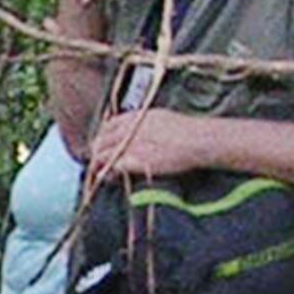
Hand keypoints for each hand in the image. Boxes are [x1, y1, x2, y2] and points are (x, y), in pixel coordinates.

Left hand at [83, 106, 209, 178]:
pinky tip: (108, 177)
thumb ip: (146, 123)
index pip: (109, 125)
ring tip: (99, 171)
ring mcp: (132, 143)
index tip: (101, 144)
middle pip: (103, 139)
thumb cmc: (188, 131)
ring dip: (99, 162)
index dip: (103, 136)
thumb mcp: (163, 118)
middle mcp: (131, 128)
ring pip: (104, 152)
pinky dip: (108, 171)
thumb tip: (139, 130)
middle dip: (97, 151)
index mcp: (137, 116)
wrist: (198, 140)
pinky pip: (114, 165)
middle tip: (95, 162)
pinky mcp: (137, 159)